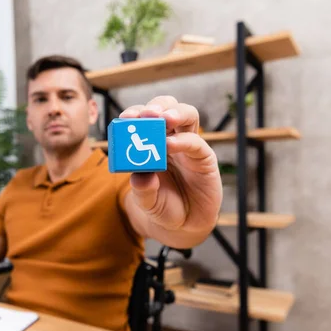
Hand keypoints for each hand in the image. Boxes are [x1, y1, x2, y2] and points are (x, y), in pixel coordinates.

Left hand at [120, 96, 222, 242]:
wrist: (185, 225)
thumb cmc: (163, 207)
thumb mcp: (147, 202)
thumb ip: (142, 190)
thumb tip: (140, 176)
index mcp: (151, 142)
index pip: (144, 118)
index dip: (135, 113)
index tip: (125, 118)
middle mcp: (171, 139)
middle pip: (167, 108)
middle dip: (156, 106)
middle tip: (147, 114)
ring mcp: (189, 146)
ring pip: (188, 115)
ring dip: (175, 113)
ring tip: (164, 119)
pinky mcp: (204, 158)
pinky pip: (196, 143)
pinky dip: (183, 141)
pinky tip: (170, 145)